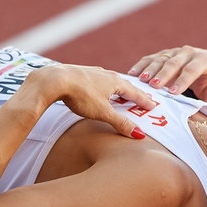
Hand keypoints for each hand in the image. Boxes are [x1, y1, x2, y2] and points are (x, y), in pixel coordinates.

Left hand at [27, 64, 156, 138]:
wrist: (53, 80)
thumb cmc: (80, 95)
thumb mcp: (103, 112)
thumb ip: (121, 123)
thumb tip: (139, 134)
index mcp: (115, 82)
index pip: (135, 92)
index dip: (144, 100)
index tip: (153, 105)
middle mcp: (106, 74)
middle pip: (125, 84)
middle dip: (134, 92)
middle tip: (142, 97)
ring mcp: (92, 72)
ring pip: (110, 80)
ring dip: (119, 87)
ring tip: (123, 91)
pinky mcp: (80, 73)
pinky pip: (98, 79)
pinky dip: (104, 84)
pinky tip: (99, 85)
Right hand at [127, 45, 206, 113]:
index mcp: (203, 60)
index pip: (192, 70)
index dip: (182, 81)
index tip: (173, 93)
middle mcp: (188, 52)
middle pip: (174, 63)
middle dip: (163, 75)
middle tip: (154, 86)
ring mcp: (174, 52)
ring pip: (161, 59)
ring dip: (150, 70)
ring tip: (141, 81)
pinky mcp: (164, 54)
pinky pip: (151, 58)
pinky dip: (141, 66)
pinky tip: (132, 74)